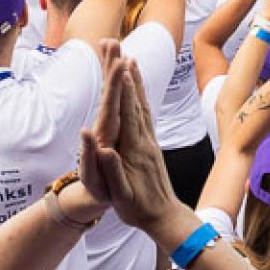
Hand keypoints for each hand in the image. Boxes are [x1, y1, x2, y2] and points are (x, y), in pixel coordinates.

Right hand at [79, 54, 188, 236]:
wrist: (163, 217)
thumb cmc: (137, 209)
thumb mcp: (121, 195)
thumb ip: (113, 171)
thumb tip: (105, 149)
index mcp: (135, 151)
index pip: (128, 114)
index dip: (124, 91)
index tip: (120, 67)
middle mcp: (145, 141)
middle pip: (136, 102)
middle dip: (129, 77)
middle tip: (123, 52)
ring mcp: (150, 142)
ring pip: (142, 105)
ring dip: (136, 83)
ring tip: (131, 60)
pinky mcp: (151, 145)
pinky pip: (145, 114)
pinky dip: (140, 98)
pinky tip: (137, 89)